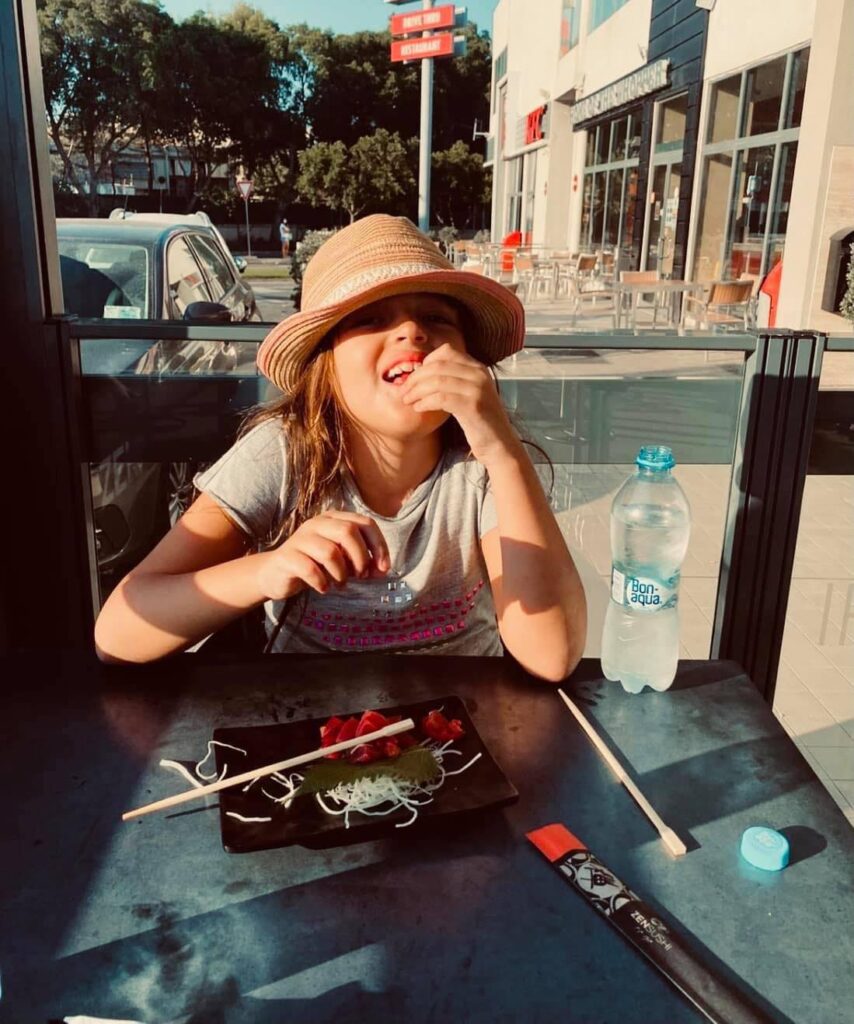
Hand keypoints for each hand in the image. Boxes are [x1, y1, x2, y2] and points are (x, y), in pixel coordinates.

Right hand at [255, 511, 389, 600]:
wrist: (276, 574)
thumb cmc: (314, 565)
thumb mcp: (342, 561)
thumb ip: (362, 562)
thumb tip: (382, 571)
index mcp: (333, 519)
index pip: (365, 523)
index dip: (378, 545)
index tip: (383, 568)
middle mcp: (317, 523)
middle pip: (348, 531)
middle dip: (360, 557)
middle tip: (360, 576)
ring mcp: (300, 539)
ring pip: (330, 551)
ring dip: (341, 573)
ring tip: (340, 583)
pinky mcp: (287, 557)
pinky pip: (310, 569)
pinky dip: (322, 582)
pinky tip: (324, 588)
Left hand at [400, 343, 522, 466]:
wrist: (499, 445)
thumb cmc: (479, 422)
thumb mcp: (469, 394)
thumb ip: (453, 381)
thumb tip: (422, 373)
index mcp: (478, 368)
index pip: (446, 352)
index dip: (425, 363)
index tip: (414, 378)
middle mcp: (479, 374)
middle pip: (437, 366)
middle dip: (416, 377)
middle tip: (403, 391)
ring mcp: (478, 389)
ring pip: (437, 381)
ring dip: (416, 390)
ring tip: (407, 400)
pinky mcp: (473, 406)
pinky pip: (441, 398)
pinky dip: (425, 402)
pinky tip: (418, 408)